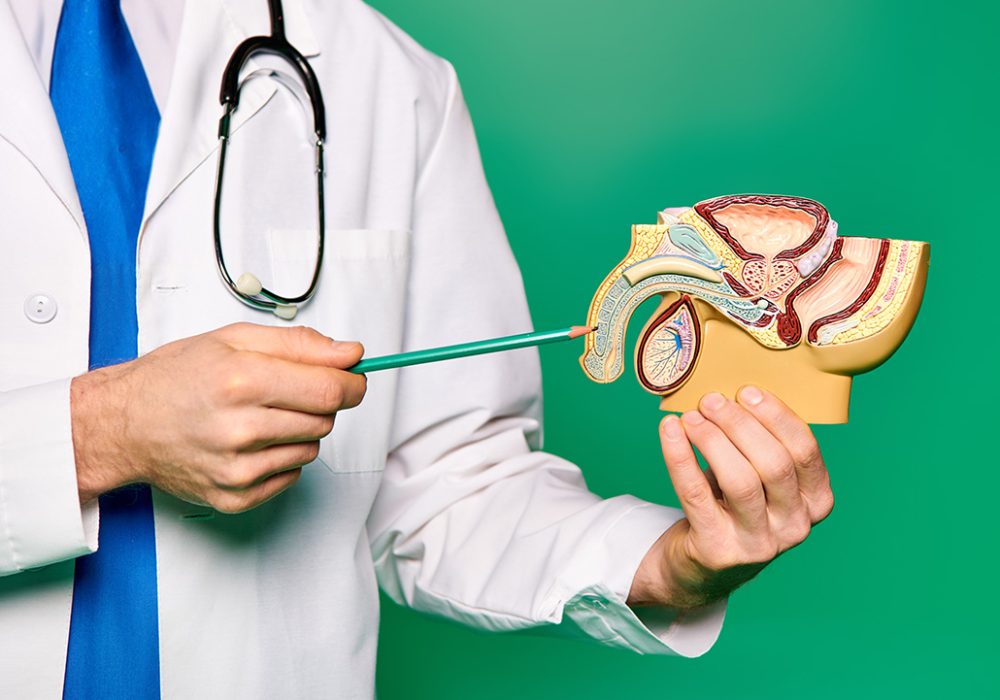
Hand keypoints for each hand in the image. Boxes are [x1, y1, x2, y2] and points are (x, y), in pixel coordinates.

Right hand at [70, 323, 366, 512]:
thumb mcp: (235, 339)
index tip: (353, 379)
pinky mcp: (234, 496)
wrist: (125, 423)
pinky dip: (281, 458)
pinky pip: (291, 475)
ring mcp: (236, 468)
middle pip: (324, 420)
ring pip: (311, 448)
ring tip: (261, 416)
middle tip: (287, 392)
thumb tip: (350, 354)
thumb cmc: (176, 377)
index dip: (352, 384)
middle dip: (320, 403)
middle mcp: (239, 428)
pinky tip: (250, 442)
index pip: (328, 390)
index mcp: (241, 381)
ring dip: (299, 431)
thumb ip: (300, 345)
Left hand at [628, 386, 833, 608]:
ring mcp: (759, 543)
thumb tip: (730, 391)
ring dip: (713, 439)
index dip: (777, 416)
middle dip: (740, 424)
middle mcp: (795, 526)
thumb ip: (759, 443)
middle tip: (711, 400)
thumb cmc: (735, 507)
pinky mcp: (718, 550)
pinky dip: (680, 456)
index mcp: (816, 501)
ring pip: (740, 481)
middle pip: (774, 464)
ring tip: (692, 416)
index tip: (747, 391)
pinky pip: (696, 495)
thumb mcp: (761, 479)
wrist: (704, 567)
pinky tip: (668, 430)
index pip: (805, 452)